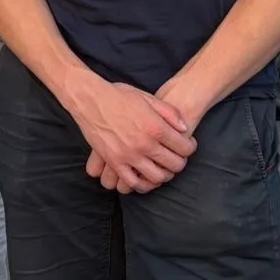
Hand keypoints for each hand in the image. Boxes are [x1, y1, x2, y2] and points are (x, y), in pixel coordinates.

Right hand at [72, 80, 196, 193]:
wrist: (90, 99)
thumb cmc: (119, 96)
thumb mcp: (148, 98)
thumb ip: (170, 113)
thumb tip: (184, 129)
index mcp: (156, 127)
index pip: (185, 148)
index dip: (190, 147)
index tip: (186, 145)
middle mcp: (144, 144)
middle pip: (174, 165)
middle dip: (180, 162)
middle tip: (176, 157)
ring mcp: (128, 155)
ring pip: (157, 177)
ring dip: (163, 175)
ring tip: (161, 168)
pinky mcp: (114, 162)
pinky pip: (132, 182)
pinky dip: (142, 184)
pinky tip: (144, 177)